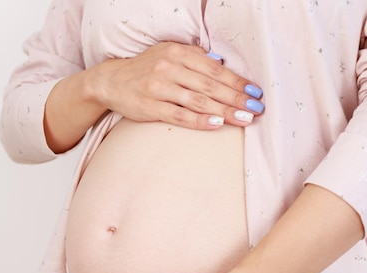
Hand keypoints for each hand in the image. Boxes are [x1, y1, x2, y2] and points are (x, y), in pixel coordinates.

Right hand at [89, 42, 264, 129]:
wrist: (110, 81)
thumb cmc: (144, 69)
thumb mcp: (167, 54)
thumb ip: (194, 58)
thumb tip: (221, 64)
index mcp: (178, 54)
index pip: (214, 69)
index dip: (237, 82)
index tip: (255, 92)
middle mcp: (169, 68)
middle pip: (210, 85)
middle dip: (237, 98)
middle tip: (256, 109)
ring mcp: (159, 88)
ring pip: (198, 101)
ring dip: (224, 111)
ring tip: (244, 119)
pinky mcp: (150, 107)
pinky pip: (179, 115)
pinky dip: (199, 120)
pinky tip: (216, 124)